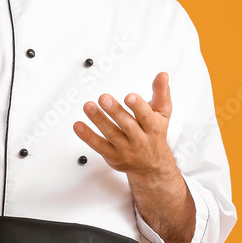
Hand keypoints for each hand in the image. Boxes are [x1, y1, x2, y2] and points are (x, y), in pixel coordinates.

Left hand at [74, 72, 195, 242]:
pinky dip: (87, 136)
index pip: (146, 116)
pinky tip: (78, 126)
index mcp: (153, 127)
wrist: (152, 167)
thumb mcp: (162, 114)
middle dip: (115, 111)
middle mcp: (140, 140)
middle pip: (127, 125)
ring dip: (98, 120)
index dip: (138, 106)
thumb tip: (163, 75)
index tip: (129, 97)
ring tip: (89, 106)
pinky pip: (99, 146)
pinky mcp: (113, 156)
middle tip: (104, 98)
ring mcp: (126, 149)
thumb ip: (161, 93)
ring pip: (111, 134)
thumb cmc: (155, 135)